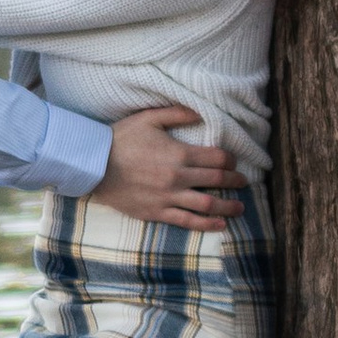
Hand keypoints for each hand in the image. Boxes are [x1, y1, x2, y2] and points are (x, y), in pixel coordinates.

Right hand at [92, 104, 237, 230]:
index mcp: (179, 153)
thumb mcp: (148, 119)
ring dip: (228, 206)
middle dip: (234, 181)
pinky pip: (187, 221)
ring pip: (207, 204)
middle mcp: (178, 177)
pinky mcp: (157, 212)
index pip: (216, 158)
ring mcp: (168, 197)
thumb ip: (176, 114)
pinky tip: (220, 225)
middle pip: (217, 180)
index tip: (235, 162)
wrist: (94, 165)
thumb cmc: (120, 139)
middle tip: (244, 182)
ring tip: (239, 207)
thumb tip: (200, 112)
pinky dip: (206, 225)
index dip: (230, 160)